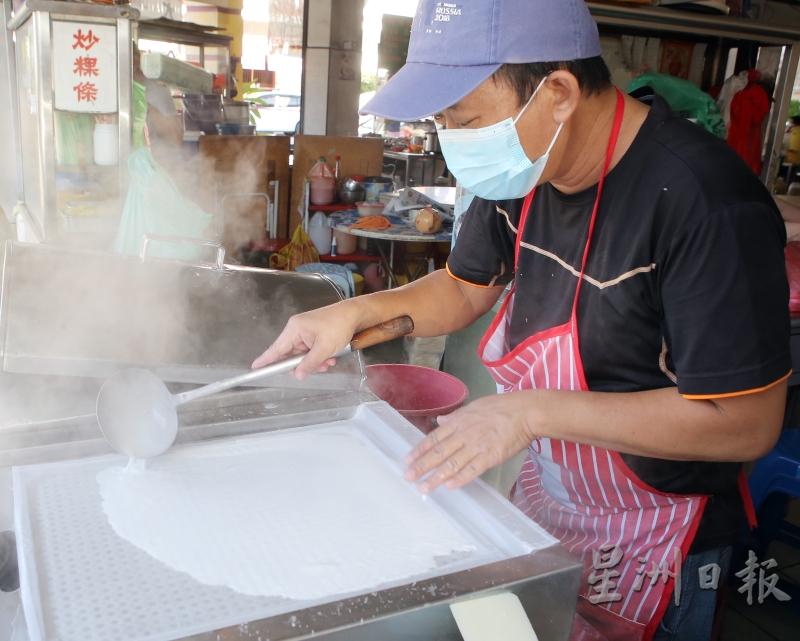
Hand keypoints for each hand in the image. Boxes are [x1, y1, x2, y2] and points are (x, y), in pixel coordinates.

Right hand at [251, 302, 359, 379]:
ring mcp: (305, 332)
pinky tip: (330, 357)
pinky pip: (310, 350)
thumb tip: (297, 375)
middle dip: (304, 364)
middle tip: (319, 367)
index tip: (254, 368)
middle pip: (291, 355)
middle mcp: (296, 330)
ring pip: (302, 355)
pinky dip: (319, 356)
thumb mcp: (324, 348)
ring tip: (329, 361)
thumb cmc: (338, 326)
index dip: (265, 360)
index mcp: (294, 329)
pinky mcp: (313, 334)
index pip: (276, 348)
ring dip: (315, 361)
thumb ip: (309, 363)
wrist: (354, 314)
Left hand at [405, 393, 535, 493]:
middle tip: (408, 477)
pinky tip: (449, 486)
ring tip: (424, 487)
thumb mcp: (474, 406)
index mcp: (459, 421)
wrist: (525, 412)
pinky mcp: (490, 457)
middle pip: (439, 453)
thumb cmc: (502, 407)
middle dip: (422, 466)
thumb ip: (456, 417)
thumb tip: (441, 420)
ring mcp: (477, 446)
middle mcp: (464, 434)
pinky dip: (460, 478)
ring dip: (436, 477)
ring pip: (452, 464)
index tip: (408, 460)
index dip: (420, 450)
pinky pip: (472, 469)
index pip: (434, 438)